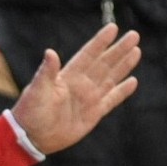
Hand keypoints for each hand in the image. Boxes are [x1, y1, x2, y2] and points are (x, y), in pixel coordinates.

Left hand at [8, 23, 139, 154]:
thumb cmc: (30, 112)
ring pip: (110, 78)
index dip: (100, 42)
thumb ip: (46, 72)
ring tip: (136, 51)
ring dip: (123, 65)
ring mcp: (88, 99)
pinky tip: (132, 81)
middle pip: (104, 63)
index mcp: (67, 76)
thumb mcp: (36, 91)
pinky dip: (122, 91)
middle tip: (133, 35)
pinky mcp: (93, 114)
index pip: (88, 55)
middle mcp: (80, 84)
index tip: (113, 27)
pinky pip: (111, 100)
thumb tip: (50, 52)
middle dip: (118, 50)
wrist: (31, 137)